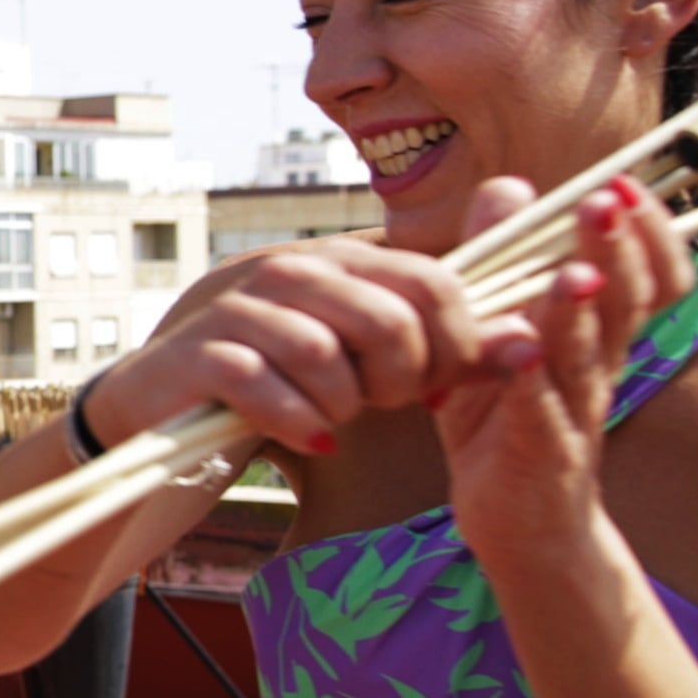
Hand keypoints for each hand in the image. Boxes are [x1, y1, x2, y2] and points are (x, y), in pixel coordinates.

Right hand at [85, 236, 494, 454]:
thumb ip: (439, 335)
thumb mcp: (360, 347)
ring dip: (343, 406)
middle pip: (387, 319)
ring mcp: (235, 307)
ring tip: (333, 418)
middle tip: (380, 403)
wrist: (168, 404)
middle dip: (400, 379)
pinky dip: (298, 422)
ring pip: (325, 355)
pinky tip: (309, 439)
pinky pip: (264, 386)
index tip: (438, 381)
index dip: (455, 343)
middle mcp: (287, 269)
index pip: (434, 282)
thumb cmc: (281, 375)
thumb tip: (528, 338)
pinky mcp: (195, 353)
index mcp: (337, 257)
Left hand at [440, 176, 691, 581]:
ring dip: (578, 314)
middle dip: (615, 252)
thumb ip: (502, 260)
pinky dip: (531, 386)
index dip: (642, 234)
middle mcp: (595, 368)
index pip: (638, 277)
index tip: (624, 185)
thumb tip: (511, 188)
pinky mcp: (540, 456)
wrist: (518, 520)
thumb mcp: (499, 326)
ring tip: (572, 276)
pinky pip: (540, 417)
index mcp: (592, 334)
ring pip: (584, 356)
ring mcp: (573, 413)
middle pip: (619, 304)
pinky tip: (521, 355)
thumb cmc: (507, 414)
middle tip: (605, 203)